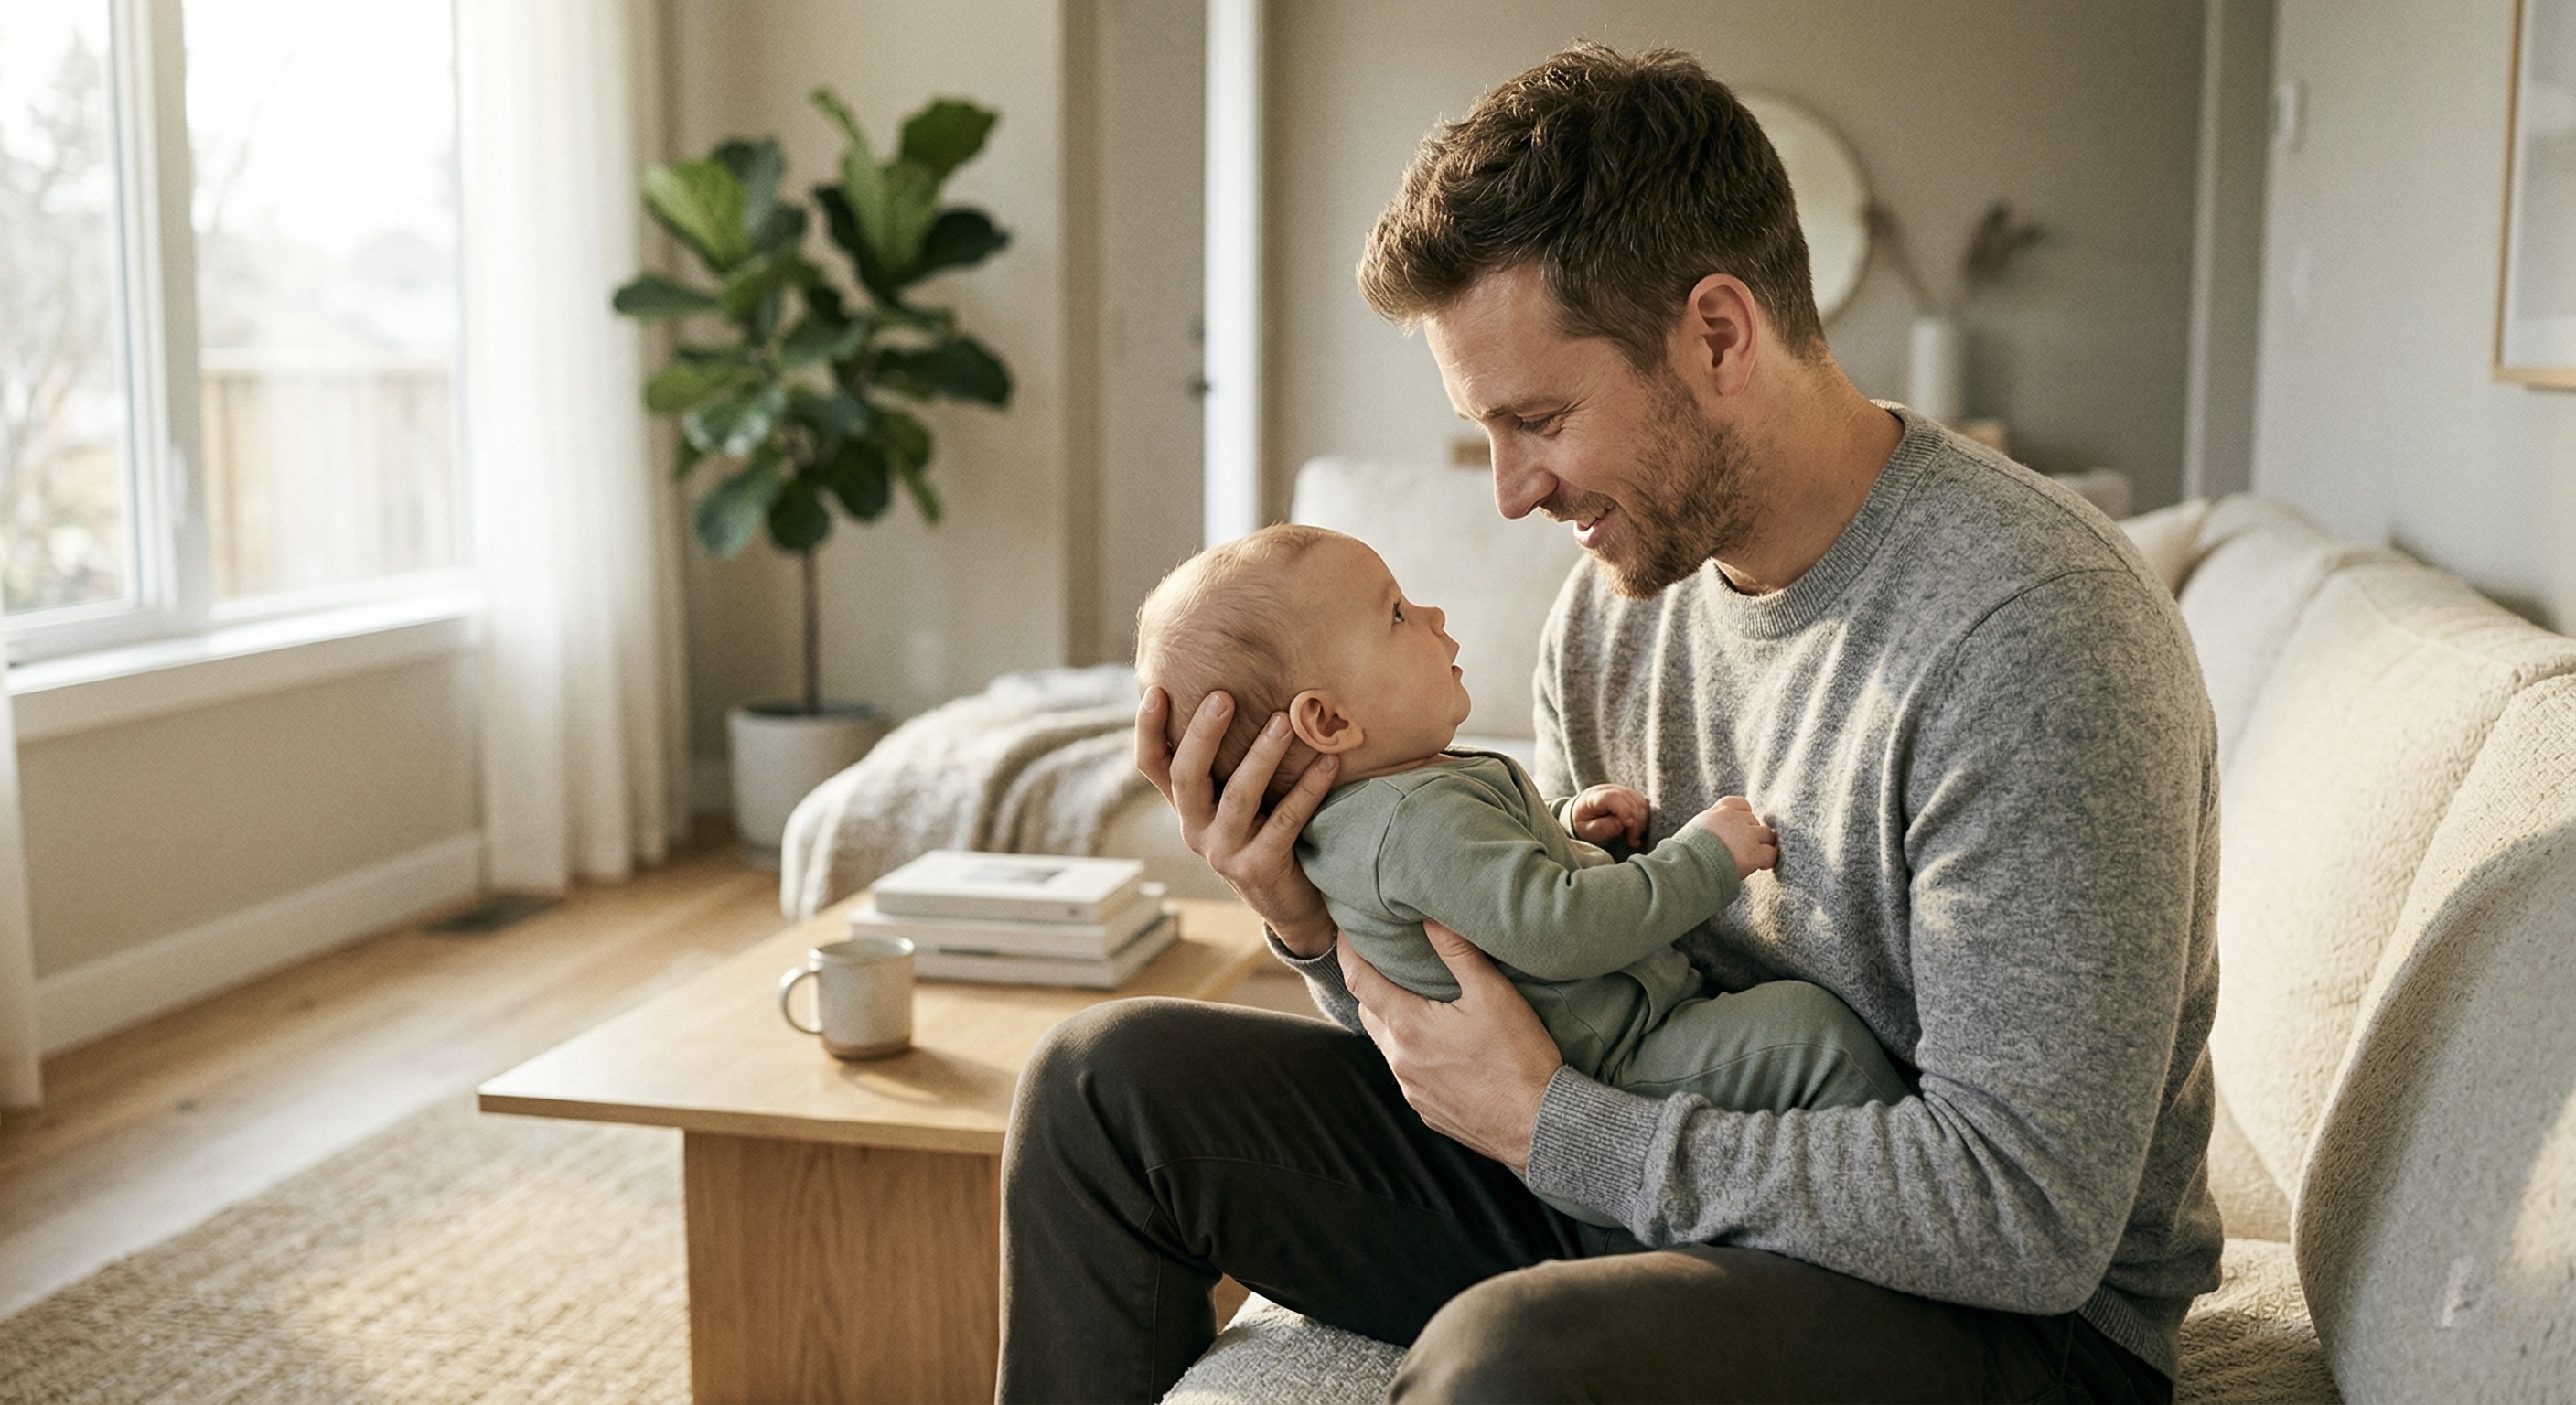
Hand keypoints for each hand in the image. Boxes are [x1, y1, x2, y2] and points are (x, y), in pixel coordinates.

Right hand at [1136, 686, 1340, 955]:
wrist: (1290, 903)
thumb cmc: (1265, 832)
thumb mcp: (1237, 799)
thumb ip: (1228, 761)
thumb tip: (1242, 686)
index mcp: (1186, 807)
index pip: (1152, 765)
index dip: (1147, 730)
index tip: (1156, 690)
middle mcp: (1195, 829)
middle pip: (1187, 776)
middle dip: (1203, 734)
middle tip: (1223, 696)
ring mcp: (1223, 852)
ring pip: (1238, 796)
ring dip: (1262, 755)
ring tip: (1285, 720)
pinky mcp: (1258, 868)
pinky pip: (1284, 821)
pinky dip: (1307, 788)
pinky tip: (1328, 760)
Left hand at [1338, 920, 1561, 1170]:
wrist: (1539, 1124)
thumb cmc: (1519, 1056)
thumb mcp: (1492, 993)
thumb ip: (1457, 951)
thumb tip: (1428, 917)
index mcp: (1408, 1026)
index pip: (1358, 981)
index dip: (1348, 953)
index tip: (1347, 935)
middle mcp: (1400, 1061)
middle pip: (1369, 1014)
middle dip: (1373, 987)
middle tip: (1389, 967)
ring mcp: (1412, 1090)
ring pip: (1389, 1047)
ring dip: (1395, 1023)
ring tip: (1421, 1005)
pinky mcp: (1428, 1111)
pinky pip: (1409, 1076)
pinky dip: (1415, 1056)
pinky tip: (1443, 1050)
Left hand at [1568, 783, 1649, 847]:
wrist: (1583, 812)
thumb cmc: (1583, 823)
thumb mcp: (1585, 830)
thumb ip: (1600, 828)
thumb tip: (1620, 824)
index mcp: (1595, 796)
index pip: (1613, 797)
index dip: (1623, 810)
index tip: (1629, 825)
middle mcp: (1611, 789)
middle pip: (1631, 802)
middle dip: (1635, 823)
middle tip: (1631, 841)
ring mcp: (1623, 791)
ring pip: (1641, 804)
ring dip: (1641, 823)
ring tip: (1632, 838)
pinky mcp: (1632, 796)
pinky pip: (1645, 806)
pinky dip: (1644, 819)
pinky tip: (1636, 831)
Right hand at [1690, 795, 1777, 875]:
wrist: (1685, 868)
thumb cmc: (1683, 856)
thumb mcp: (1692, 831)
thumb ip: (1709, 828)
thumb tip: (1713, 837)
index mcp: (1717, 812)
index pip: (1741, 804)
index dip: (1744, 817)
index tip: (1741, 829)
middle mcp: (1733, 818)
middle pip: (1754, 821)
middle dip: (1751, 835)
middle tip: (1742, 851)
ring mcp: (1745, 835)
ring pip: (1767, 835)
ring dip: (1762, 846)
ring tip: (1752, 858)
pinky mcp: (1753, 853)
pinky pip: (1771, 853)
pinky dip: (1768, 860)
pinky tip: (1760, 866)